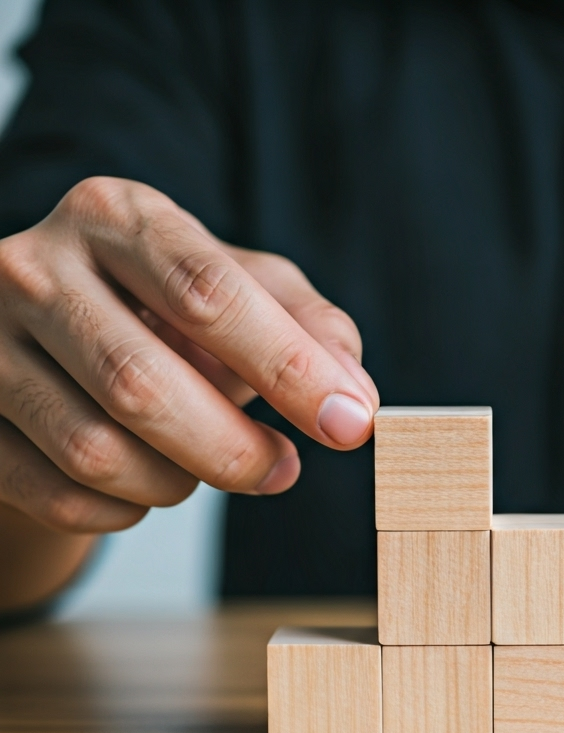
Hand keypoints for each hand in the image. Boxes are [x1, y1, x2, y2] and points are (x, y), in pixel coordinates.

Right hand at [0, 176, 378, 533]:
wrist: (53, 337)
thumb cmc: (167, 310)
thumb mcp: (245, 291)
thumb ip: (310, 328)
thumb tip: (355, 397)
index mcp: (117, 217)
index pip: (210, 294)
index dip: (290, 370)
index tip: (349, 425)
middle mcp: (34, 266)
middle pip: (141, 383)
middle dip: (233, 449)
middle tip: (283, 469)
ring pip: (93, 451)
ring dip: (176, 482)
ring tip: (205, 465)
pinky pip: (56, 495)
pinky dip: (122, 511)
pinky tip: (145, 486)